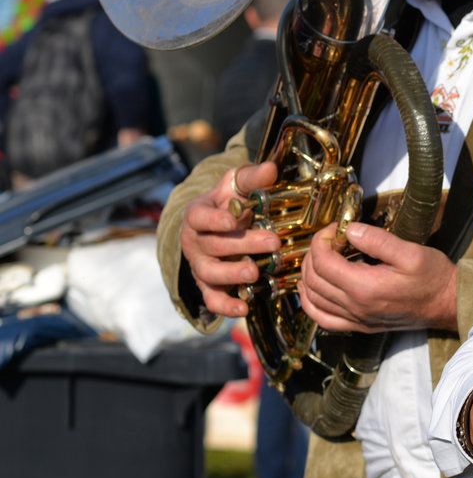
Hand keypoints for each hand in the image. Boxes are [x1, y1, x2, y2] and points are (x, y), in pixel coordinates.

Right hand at [178, 160, 281, 318]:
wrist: (215, 225)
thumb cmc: (227, 201)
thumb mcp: (236, 185)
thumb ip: (252, 177)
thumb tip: (272, 168)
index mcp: (198, 215)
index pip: (200, 217)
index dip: (214, 219)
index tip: (233, 218)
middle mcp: (195, 242)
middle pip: (214, 245)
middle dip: (243, 244)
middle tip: (273, 242)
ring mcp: (200, 265)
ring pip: (210, 273)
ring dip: (232, 274)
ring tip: (254, 272)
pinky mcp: (209, 285)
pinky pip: (212, 299)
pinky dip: (225, 306)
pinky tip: (243, 308)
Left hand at [297, 220, 458, 332]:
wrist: (447, 304)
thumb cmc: (433, 278)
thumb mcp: (411, 252)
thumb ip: (377, 240)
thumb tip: (350, 230)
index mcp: (365, 287)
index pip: (323, 262)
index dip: (322, 240)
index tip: (335, 229)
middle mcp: (356, 307)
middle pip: (313, 279)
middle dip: (313, 253)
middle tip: (329, 239)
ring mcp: (356, 319)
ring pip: (313, 298)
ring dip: (309, 275)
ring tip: (321, 257)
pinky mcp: (360, 325)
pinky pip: (322, 319)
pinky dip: (311, 302)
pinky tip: (313, 288)